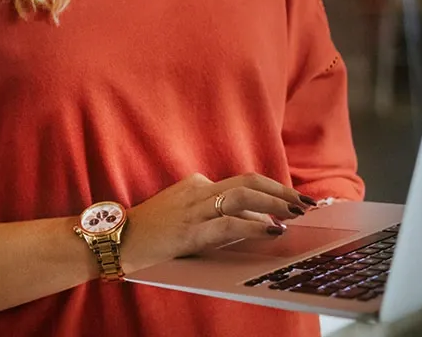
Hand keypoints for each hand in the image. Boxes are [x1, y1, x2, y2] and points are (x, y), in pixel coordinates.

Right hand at [120, 172, 315, 273]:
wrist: (116, 239)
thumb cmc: (151, 232)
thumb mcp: (185, 216)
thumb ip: (216, 216)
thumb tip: (257, 224)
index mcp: (197, 185)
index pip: (243, 183)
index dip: (271, 190)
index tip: (292, 198)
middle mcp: (199, 190)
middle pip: (248, 182)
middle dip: (280, 191)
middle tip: (305, 201)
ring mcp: (194, 209)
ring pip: (242, 197)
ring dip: (274, 204)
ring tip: (295, 213)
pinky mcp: (190, 230)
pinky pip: (228, 223)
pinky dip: (253, 225)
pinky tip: (271, 230)